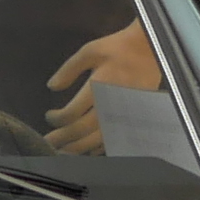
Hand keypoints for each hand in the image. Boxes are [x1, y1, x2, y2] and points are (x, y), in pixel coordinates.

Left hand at [42, 23, 160, 157]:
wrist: (150, 50)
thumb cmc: (119, 48)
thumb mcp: (90, 51)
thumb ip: (69, 70)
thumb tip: (52, 87)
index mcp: (97, 87)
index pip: (71, 113)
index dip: (56, 119)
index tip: (49, 116)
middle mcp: (109, 105)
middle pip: (80, 131)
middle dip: (61, 138)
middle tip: (49, 141)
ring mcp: (122, 114)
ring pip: (96, 140)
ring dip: (77, 147)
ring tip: (63, 150)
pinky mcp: (132, 118)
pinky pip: (113, 140)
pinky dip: (97, 148)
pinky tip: (87, 149)